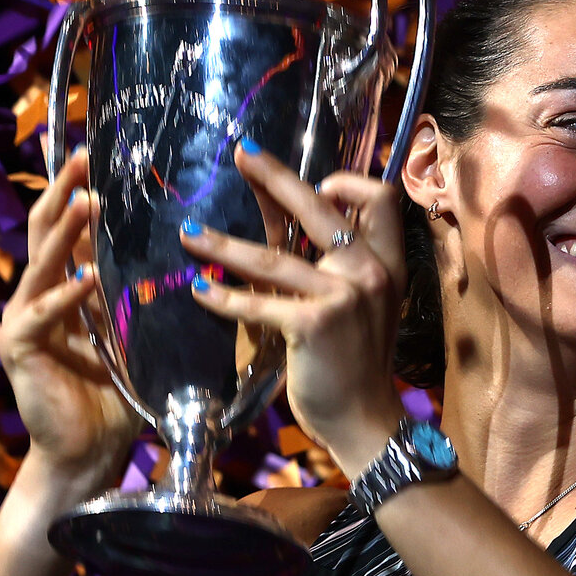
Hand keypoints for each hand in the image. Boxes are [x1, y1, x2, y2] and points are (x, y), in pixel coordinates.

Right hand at [0, 148, 141, 485]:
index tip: (98, 151)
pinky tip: (87, 278)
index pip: (72, 226)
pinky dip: (67, 294)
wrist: (90, 450)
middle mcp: (40, 293)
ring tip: (86, 202)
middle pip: (46, 229)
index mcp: (68, 285)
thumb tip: (199, 252)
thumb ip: (150, 294)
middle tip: (84, 157)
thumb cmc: (119, 393)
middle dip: (65, 190)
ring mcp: (24, 317)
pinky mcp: (18, 346)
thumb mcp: (141, 332)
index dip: (80, 188)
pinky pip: (43, 313)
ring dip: (67, 232)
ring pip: (42, 262)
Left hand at [182, 144, 406, 473]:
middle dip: (276, 176)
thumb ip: (332, 267)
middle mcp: (370, 272)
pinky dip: (223, 297)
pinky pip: (257, 302)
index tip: (314, 182)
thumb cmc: (353, 365)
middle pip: (320, 207)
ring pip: (272, 258)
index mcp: (386, 264)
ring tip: (189, 232)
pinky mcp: (315, 324)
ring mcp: (344, 296)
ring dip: (223, 244)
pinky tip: (200, 289)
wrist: (364, 421)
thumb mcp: (358, 306)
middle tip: (242, 154)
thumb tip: (290, 228)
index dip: (346, 183)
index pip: (379, 200)